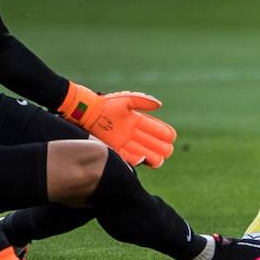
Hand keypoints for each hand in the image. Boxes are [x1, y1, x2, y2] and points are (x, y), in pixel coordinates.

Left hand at [58, 83, 176, 168]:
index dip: (164, 132)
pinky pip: (129, 156)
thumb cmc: (107, 104)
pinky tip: (145, 160)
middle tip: (168, 150)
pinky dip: (137, 159)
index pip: (154, 128)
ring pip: (143, 151)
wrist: (88, 113)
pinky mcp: (115, 149)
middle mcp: (132, 132)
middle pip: (151, 142)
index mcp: (136, 120)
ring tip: (160, 160)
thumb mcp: (127, 100)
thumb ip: (143, 101)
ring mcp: (124, 141)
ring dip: (152, 156)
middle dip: (161, 147)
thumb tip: (160, 105)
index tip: (172, 136)